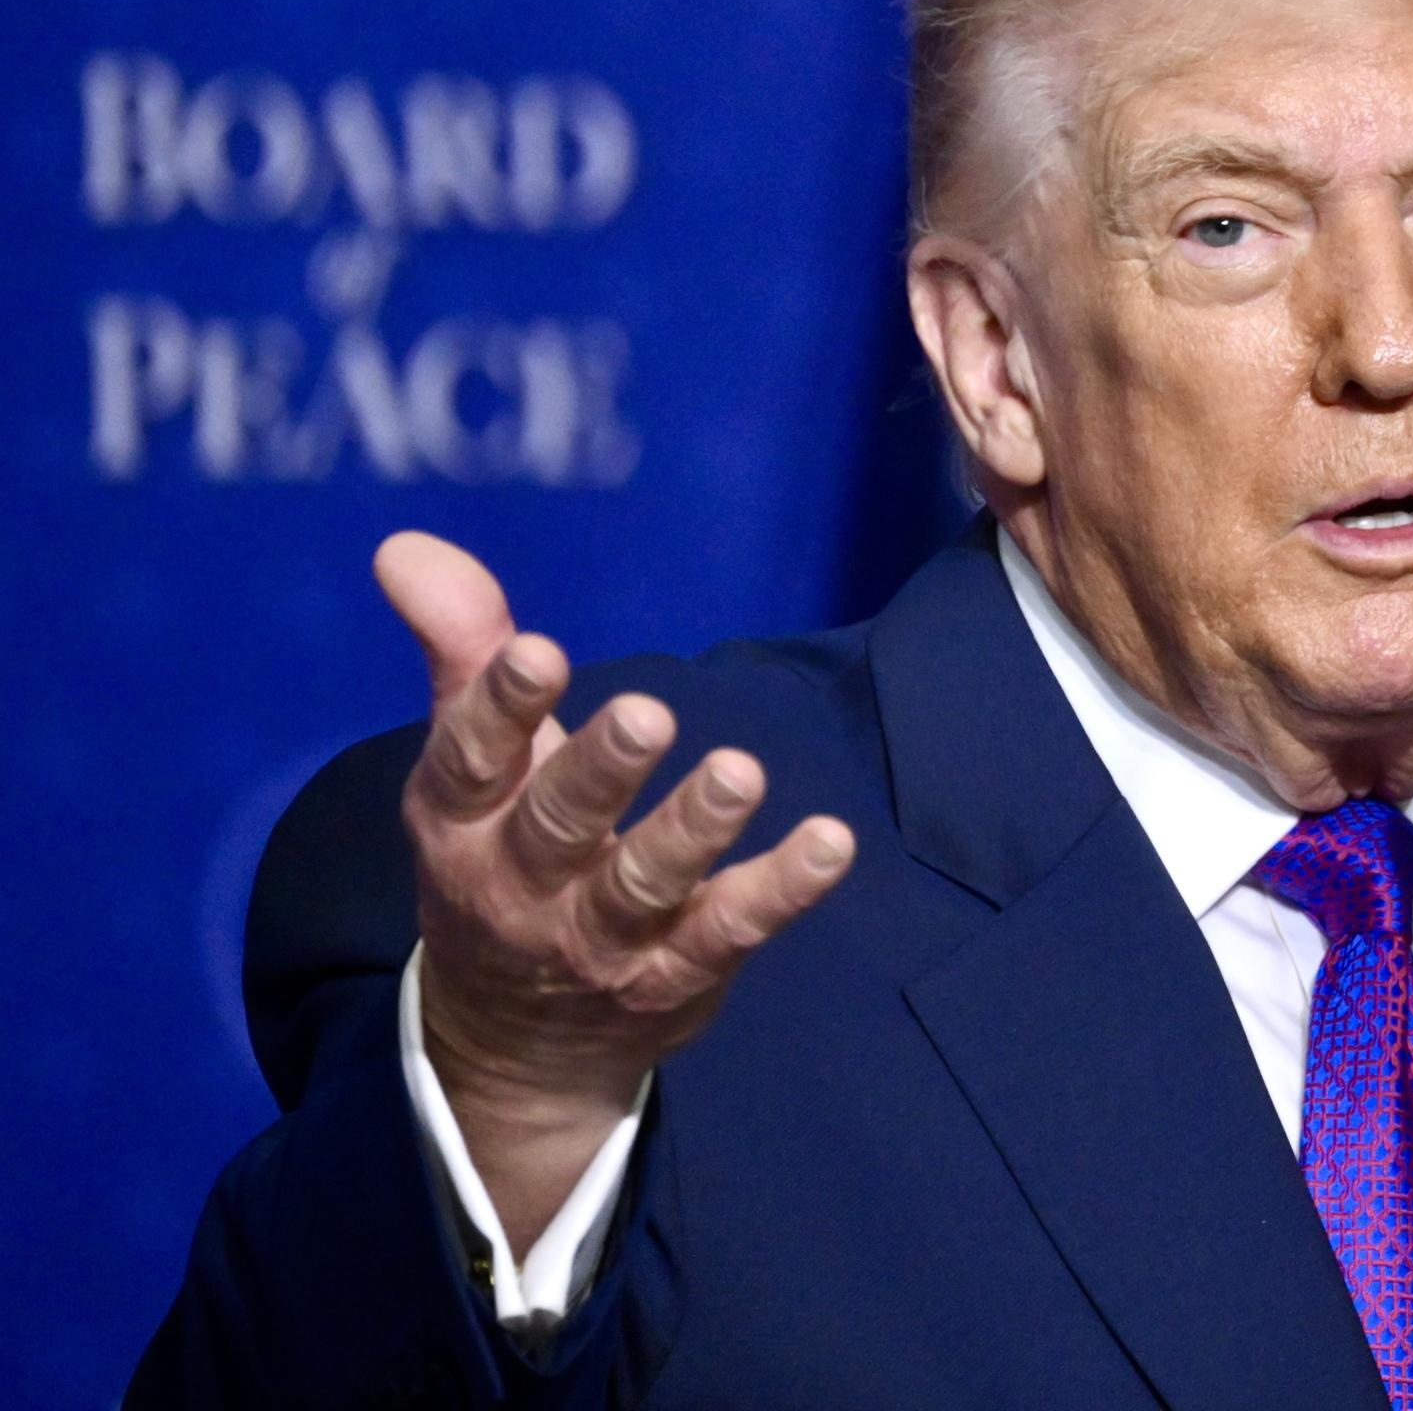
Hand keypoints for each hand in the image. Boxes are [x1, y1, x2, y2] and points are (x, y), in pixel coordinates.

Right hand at [380, 532, 854, 1254]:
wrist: (516, 1044)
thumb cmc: (502, 854)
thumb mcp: (471, 762)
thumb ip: (460, 649)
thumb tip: (405, 545)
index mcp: (462, 823)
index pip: (471, 762)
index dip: (501, 707)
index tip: (538, 650)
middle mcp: (522, 885)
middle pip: (559, 826)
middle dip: (601, 772)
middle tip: (648, 714)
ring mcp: (601, 939)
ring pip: (644, 885)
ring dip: (693, 829)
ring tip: (739, 772)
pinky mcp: (678, 972)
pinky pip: (731, 931)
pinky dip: (781, 890)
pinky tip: (829, 843)